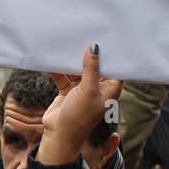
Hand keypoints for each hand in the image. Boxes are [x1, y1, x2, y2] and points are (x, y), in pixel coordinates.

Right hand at [38, 45, 122, 166]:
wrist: (59, 135)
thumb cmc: (79, 117)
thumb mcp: (88, 90)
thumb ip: (91, 68)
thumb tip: (94, 47)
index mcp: (110, 89)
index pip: (114, 67)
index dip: (112, 54)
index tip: (108, 36)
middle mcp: (97, 87)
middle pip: (94, 65)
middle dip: (88, 53)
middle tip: (85, 32)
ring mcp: (82, 89)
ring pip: (77, 69)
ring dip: (72, 60)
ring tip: (67, 42)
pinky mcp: (67, 90)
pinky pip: (64, 75)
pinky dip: (59, 68)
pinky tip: (53, 56)